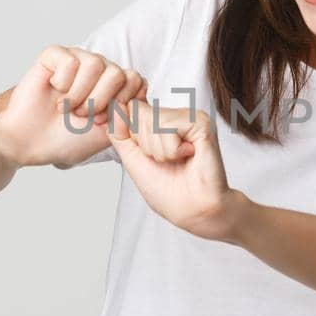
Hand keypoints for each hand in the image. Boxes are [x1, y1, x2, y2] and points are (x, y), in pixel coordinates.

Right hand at [0, 45, 147, 168]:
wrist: (29, 142)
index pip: (138, 82)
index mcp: (116, 87)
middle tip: (82, 116)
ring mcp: (78, 60)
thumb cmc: (66, 139)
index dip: (121, 104)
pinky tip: (54, 91)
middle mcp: (100, 70)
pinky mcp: (55, 55)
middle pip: (119, 73)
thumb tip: (146, 101)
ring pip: (96, 64)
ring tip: (67, 108)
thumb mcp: (108, 134)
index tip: (103, 122)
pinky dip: (63, 82)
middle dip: (101, 102)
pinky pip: (70, 60)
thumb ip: (130, 117)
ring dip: (81, 94)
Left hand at [107, 97, 239, 240]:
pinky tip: (188, 156)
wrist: (192, 209)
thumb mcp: (131, 158)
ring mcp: (190, 116)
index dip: (132, 137)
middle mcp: (176, 115)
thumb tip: (114, 105)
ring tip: (177, 161)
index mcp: (160, 122)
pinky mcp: (201, 122)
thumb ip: (119, 132)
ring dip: (159, 151)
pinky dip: (172, 150)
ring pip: (152, 121)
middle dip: (145, 145)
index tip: (150, 157)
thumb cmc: (167, 190)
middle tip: (167, 161)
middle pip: (139, 113)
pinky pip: (168, 127)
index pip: (130, 110)